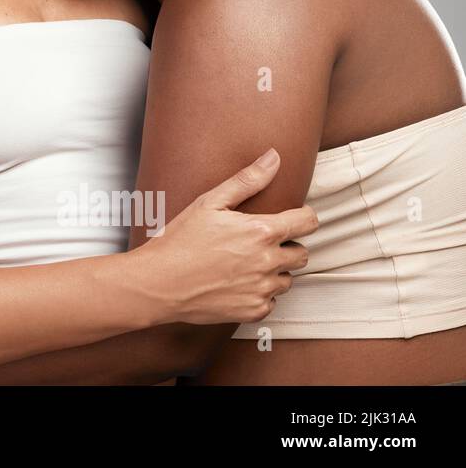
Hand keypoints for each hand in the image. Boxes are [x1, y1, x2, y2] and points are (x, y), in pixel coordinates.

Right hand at [133, 148, 317, 324]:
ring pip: (287, 279)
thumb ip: (247, 180)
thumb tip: (274, 157)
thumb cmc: (180, 239)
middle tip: (258, 243)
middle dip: (287, 246)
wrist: (159, 282)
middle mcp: (268, 261)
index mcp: (261, 231)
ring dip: (274, 271)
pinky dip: (259, 293)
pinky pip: (271, 301)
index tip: (293, 218)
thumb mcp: (209, 202)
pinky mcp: (254, 310)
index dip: (303, 217)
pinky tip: (235, 284)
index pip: (308, 222)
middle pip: (302, 254)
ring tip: (243, 264)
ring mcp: (262, 288)